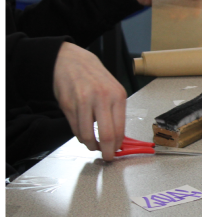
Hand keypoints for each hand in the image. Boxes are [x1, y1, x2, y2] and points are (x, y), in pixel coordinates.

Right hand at [53, 42, 126, 160]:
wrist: (71, 60)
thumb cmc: (95, 77)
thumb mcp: (113, 90)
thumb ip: (116, 113)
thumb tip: (119, 138)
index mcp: (117, 96)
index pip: (120, 129)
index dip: (118, 145)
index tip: (117, 151)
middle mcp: (101, 98)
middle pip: (106, 135)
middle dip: (107, 151)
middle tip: (107, 156)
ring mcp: (83, 101)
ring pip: (87, 135)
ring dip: (90, 145)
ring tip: (93, 145)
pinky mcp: (67, 104)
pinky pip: (74, 128)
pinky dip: (80, 136)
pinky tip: (83, 134)